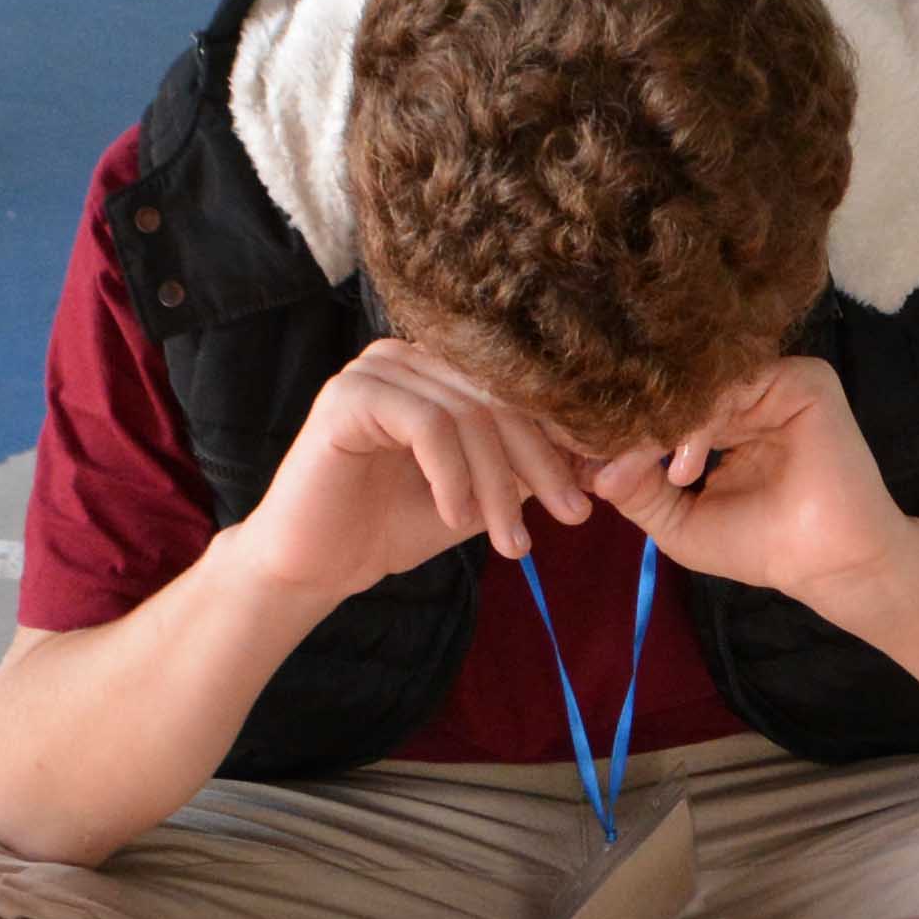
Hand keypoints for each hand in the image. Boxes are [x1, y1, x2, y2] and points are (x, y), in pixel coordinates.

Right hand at [220, 341, 594, 607]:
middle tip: (572, 518)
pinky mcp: (348, 395)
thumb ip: (526, 471)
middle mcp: (407, 354)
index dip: (562, 440)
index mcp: (439, 368)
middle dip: (541, 465)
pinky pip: (427, 424)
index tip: (593, 493)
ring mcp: (374, 368)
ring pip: (469, 414)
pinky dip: (452, 475)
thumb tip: (603, 460)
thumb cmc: (394, 527)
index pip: (519, 391)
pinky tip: (454, 517)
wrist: (315, 565)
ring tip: (511, 542)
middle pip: (500, 399)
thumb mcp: (480, 496)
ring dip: (498, 485)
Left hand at [591, 359, 914, 612]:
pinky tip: (688, 468)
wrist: (827, 563)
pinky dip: (701, 425)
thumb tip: (591, 470)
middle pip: (674, 389)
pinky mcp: (802, 379)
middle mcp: (744, 393)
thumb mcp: (678, 522)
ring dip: (662, 430)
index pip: (659, 405)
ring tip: (652, 476)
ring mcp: (772, 382)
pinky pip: (734, 385)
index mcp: (717, 420)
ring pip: (697, 385)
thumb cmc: (760, 545)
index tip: (577, 459)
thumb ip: (636, 491)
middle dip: (630, 425)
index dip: (616, 429)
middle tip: (593, 456)